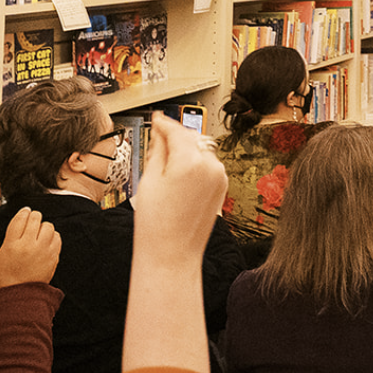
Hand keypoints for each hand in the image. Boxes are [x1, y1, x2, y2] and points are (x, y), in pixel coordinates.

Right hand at [0, 207, 59, 288]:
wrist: (20, 291)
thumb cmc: (9, 272)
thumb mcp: (3, 252)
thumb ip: (12, 234)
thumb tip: (23, 215)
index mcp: (12, 244)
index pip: (19, 219)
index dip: (23, 212)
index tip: (26, 211)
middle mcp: (28, 245)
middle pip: (35, 219)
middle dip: (34, 217)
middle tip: (32, 222)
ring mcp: (42, 250)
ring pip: (48, 225)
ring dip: (43, 227)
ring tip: (38, 234)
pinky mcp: (53, 255)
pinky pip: (57, 236)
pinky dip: (52, 236)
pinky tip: (46, 241)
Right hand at [130, 114, 227, 268]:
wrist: (172, 254)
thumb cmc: (156, 224)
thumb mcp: (149, 180)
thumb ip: (158, 150)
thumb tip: (161, 132)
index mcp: (190, 161)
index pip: (177, 131)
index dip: (164, 123)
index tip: (157, 119)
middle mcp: (211, 166)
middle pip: (191, 138)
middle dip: (175, 137)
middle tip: (157, 141)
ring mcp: (220, 177)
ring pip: (201, 151)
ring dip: (186, 151)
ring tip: (165, 167)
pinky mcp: (222, 186)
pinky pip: (208, 166)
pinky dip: (195, 165)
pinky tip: (179, 179)